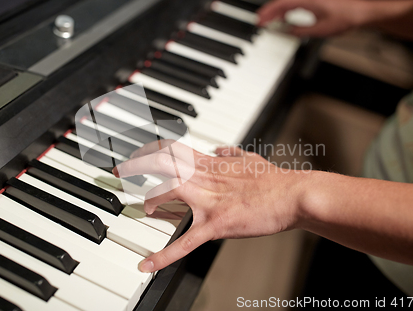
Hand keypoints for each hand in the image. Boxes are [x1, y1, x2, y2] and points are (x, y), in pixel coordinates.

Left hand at [112, 140, 308, 272]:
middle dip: (137, 164)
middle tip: (120, 171)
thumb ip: (230, 153)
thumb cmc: (273, 179)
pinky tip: (148, 264)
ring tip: (143, 210)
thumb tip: (220, 149)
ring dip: (150, 200)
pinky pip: (185, 241)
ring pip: (168, 191)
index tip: (138, 152)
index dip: (151, 149)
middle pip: (162, 162)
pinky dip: (164, 255)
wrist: (291, 195)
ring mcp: (208, 200)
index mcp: (211, 163)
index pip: (173, 149)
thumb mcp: (249, 158)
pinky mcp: (216, 224)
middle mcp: (205, 177)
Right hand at [257, 0, 370, 36]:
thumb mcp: (321, 30)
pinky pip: (299, 4)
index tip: (260, 19)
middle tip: (260, 21)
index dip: (269, 10)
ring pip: (291, 2)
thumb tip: (287, 32)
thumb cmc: (347, 18)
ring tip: (270, 21)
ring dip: (279, 11)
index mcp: (309, 1)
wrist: (364, 13)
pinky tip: (287, 19)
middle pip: (284, 1)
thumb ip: (301, 31)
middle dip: (270, 11)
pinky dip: (289, 11)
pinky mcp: (319, 2)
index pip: (283, 2)